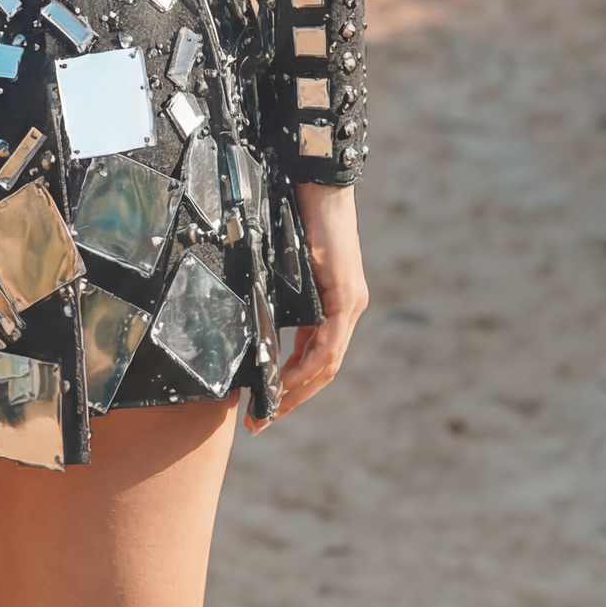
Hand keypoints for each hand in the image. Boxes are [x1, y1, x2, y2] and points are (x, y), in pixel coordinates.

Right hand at [246, 180, 368, 430]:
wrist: (318, 184)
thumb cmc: (299, 216)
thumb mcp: (286, 267)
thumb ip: (281, 296)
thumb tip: (256, 321)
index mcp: (334, 305)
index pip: (317, 360)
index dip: (294, 388)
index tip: (267, 407)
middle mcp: (347, 308)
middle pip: (324, 370)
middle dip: (292, 399)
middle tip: (262, 422)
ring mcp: (349, 303)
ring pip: (327, 363)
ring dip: (298, 390)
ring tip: (270, 408)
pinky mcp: (345, 295)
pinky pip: (329, 344)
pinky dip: (307, 366)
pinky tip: (286, 381)